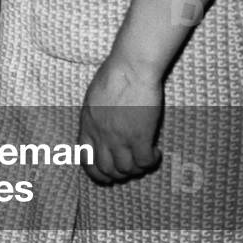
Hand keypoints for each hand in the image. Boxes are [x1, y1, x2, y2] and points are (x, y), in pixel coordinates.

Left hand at [77, 57, 162, 184]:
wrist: (130, 67)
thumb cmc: (114, 74)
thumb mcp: (94, 97)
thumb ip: (95, 117)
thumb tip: (100, 130)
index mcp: (87, 123)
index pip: (85, 158)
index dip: (96, 172)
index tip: (107, 175)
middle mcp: (101, 134)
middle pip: (106, 169)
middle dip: (119, 174)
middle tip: (131, 169)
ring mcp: (119, 137)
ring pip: (126, 169)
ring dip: (137, 168)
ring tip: (145, 158)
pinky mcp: (139, 136)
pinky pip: (145, 161)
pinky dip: (151, 161)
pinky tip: (156, 152)